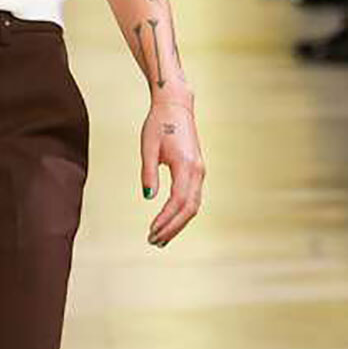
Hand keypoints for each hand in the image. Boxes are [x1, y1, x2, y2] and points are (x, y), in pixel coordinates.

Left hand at [141, 98, 204, 247]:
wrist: (175, 106)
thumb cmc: (159, 124)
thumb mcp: (148, 147)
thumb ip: (148, 173)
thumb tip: (147, 198)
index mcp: (186, 165)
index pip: (178, 201)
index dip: (165, 219)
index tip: (151, 231)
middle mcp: (197, 171)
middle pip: (189, 209)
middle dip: (172, 228)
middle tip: (154, 241)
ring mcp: (200, 171)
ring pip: (193, 206)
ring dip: (178, 223)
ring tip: (160, 237)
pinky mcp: (197, 170)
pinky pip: (193, 198)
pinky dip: (182, 213)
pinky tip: (169, 221)